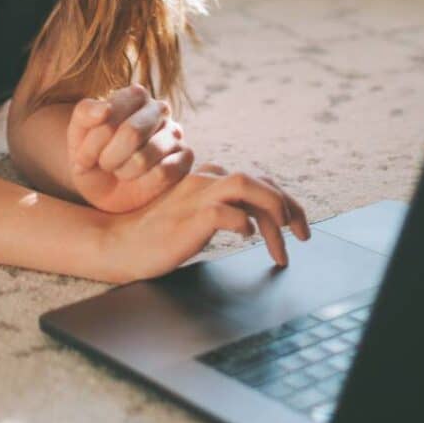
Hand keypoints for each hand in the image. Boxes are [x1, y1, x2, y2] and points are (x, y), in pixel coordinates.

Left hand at [67, 83, 194, 213]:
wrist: (105, 189)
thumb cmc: (93, 155)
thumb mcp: (77, 133)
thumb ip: (85, 113)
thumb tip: (105, 109)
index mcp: (135, 95)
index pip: (110, 115)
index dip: (92, 142)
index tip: (83, 156)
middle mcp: (160, 109)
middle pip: (131, 133)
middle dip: (108, 158)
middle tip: (104, 165)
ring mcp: (175, 133)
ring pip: (145, 157)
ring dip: (123, 172)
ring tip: (121, 171)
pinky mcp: (185, 158)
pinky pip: (163, 173)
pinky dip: (143, 183)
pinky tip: (140, 181)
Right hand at [100, 162, 311, 282]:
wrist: (120, 244)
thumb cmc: (158, 235)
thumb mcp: (197, 215)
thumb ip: (223, 208)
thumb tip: (258, 219)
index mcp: (208, 177)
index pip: (257, 179)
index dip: (284, 199)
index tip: (297, 226)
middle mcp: (204, 179)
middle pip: (258, 180)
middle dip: (288, 206)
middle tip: (303, 235)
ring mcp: (195, 195)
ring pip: (246, 185)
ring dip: (273, 209)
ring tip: (284, 239)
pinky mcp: (189, 217)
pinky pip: (225, 212)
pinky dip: (244, 223)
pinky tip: (247, 238)